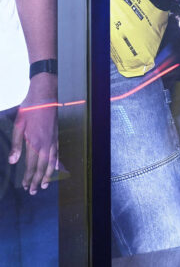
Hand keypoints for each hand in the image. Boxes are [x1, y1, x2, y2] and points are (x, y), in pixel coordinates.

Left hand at [9, 73, 58, 194]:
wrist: (46, 96)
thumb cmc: (30, 109)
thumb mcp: (18, 125)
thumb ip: (16, 144)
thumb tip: (13, 162)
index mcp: (34, 142)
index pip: (31, 165)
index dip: (28, 177)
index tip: (25, 186)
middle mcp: (46, 144)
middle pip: (42, 166)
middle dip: (37, 180)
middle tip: (33, 191)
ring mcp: (53, 140)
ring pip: (51, 162)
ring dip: (48, 175)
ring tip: (44, 185)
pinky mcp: (57, 135)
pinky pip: (58, 152)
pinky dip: (57, 163)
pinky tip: (56, 168)